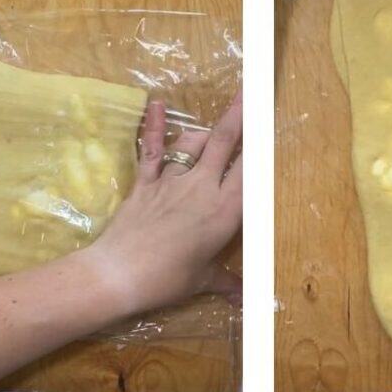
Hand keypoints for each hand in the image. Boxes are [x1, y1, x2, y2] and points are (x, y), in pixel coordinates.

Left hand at [82, 94, 242, 317]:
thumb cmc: (167, 280)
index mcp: (223, 211)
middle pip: (224, 142)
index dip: (261, 144)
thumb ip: (226, 282)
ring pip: (192, 143)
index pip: (249, 169)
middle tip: (251, 92)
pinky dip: (153, 127)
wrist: (118, 274)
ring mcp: (171, 181)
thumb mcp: (202, 281)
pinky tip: (155, 104)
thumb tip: (245, 299)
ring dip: (205, 133)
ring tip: (213, 131)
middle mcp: (201, 188)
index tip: (272, 123)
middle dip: (240, 115)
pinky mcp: (145, 182)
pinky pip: (152, 150)